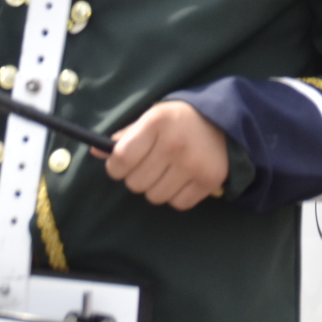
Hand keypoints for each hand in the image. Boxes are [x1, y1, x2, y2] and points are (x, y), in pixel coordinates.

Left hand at [101, 101, 228, 209]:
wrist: (225, 122)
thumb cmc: (179, 120)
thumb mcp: (152, 117)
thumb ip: (125, 136)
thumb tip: (96, 151)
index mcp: (156, 123)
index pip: (121, 158)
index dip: (115, 167)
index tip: (121, 166)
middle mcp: (174, 144)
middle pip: (136, 183)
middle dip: (137, 177)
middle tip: (149, 166)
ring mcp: (193, 164)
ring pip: (155, 197)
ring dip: (156, 188)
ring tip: (167, 172)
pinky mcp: (209, 181)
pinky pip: (178, 204)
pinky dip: (176, 196)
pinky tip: (182, 179)